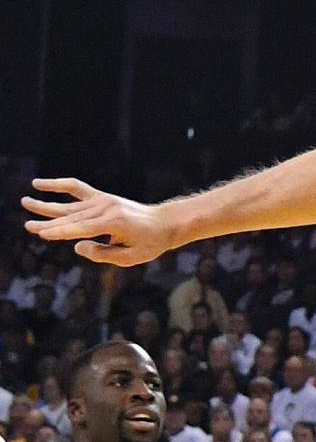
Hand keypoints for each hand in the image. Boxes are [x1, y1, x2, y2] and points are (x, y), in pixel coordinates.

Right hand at [22, 177, 178, 265]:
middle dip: (48, 223)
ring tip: (24, 201)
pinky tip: (41, 184)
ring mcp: (104, 201)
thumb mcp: (130, 257)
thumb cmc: (149, 243)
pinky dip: (59, 185)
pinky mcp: (102, 197)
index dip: (61, 232)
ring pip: (70, 204)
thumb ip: (102, 254)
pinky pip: (77, 188)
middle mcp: (107, 208)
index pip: (82, 229)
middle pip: (72, 217)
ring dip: (46, 205)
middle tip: (27, 226)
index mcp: (115, 223)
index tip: (42, 234)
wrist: (164, 223)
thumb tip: (77, 246)